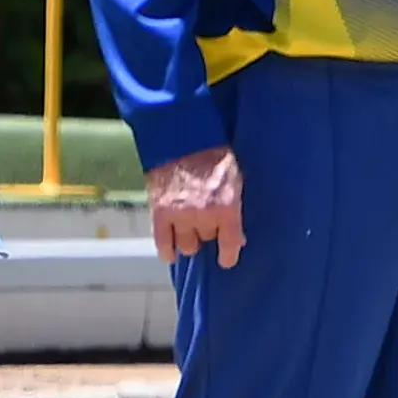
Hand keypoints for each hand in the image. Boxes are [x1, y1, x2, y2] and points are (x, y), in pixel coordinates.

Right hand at [144, 145, 244, 267]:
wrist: (181, 137)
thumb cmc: (212, 155)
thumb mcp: (234, 180)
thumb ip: (234, 208)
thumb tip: (237, 238)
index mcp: (226, 206)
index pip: (230, 243)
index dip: (228, 255)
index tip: (226, 260)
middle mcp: (204, 215)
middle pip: (206, 239)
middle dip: (207, 232)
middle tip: (205, 221)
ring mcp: (180, 215)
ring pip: (187, 245)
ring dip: (189, 239)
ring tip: (189, 229)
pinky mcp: (160, 212)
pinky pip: (163, 243)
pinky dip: (167, 251)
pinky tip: (170, 254)